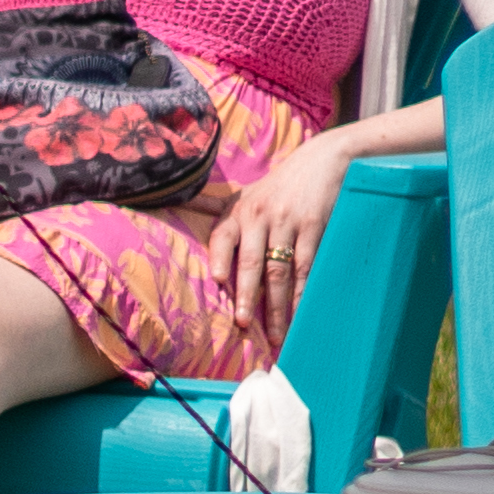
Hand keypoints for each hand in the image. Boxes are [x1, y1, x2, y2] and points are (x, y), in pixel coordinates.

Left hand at [225, 128, 357, 333]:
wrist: (323, 160)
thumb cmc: (276, 185)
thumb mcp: (243, 193)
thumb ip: (211, 206)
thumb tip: (170, 205)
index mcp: (238, 212)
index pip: (222, 237)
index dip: (219, 258)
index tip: (216, 280)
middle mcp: (260, 217)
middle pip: (251, 262)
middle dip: (247, 295)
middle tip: (243, 323)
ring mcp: (288, 224)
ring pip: (281, 270)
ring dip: (279, 304)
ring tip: (276, 333)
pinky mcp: (315, 229)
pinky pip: (308, 266)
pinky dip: (304, 292)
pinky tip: (301, 311)